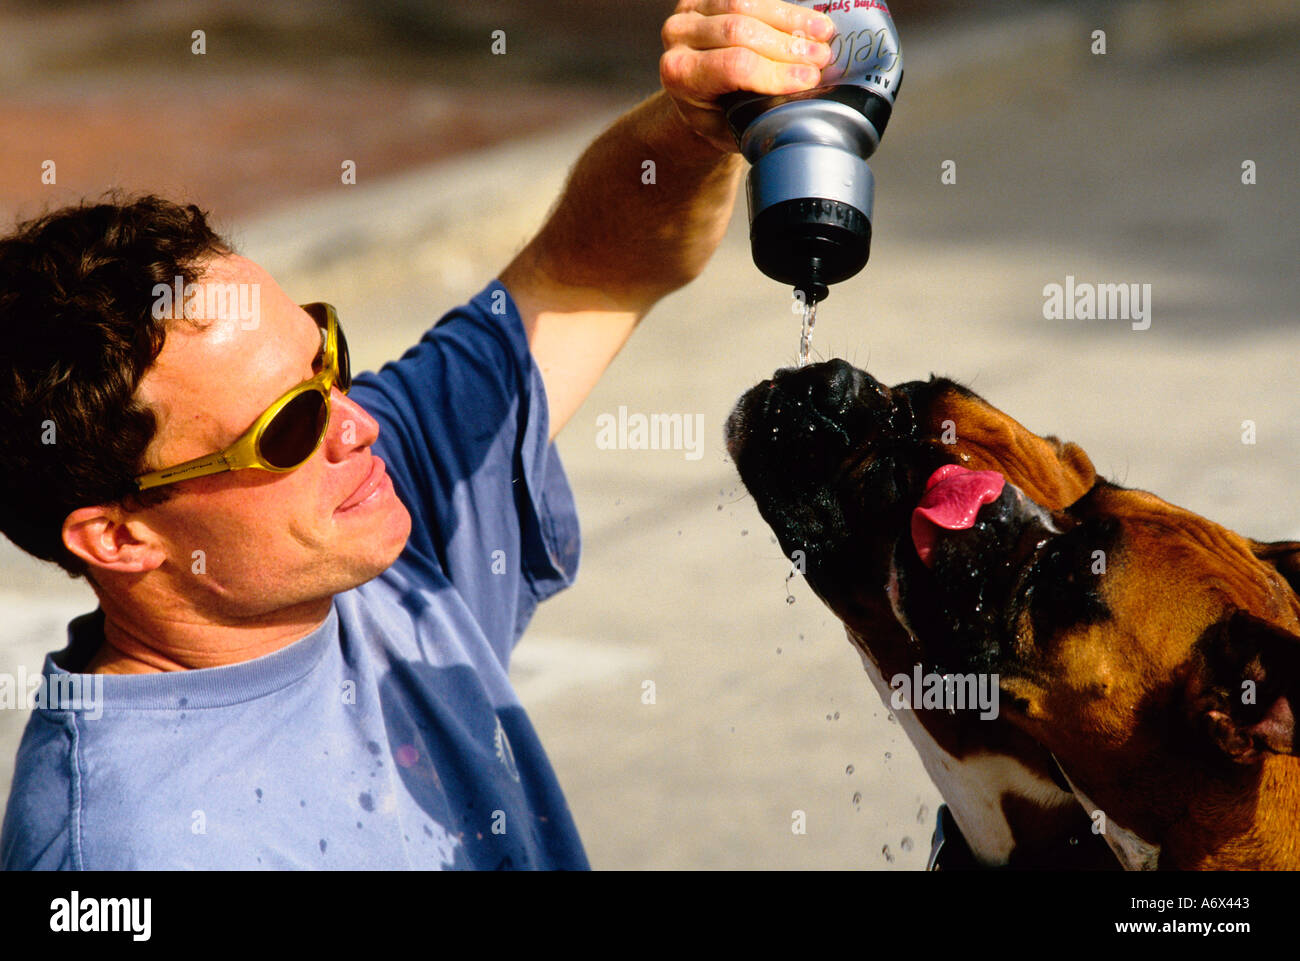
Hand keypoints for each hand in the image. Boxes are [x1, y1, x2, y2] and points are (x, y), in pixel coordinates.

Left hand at [660, 0, 835, 152]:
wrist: (694, 98)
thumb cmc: (715, 117)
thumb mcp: (730, 129)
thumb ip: (758, 115)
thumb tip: (802, 101)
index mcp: (680, 75)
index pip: (733, 65)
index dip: (775, 71)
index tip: (808, 80)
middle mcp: (678, 37)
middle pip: (740, 30)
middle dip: (788, 45)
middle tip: (822, 58)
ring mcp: (691, 10)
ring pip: (747, 4)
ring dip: (791, 20)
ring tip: (824, 35)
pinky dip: (784, 8)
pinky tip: (810, 21)